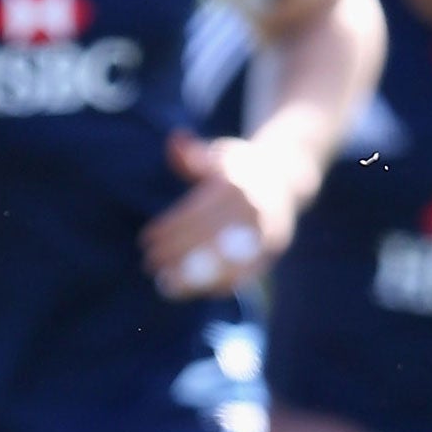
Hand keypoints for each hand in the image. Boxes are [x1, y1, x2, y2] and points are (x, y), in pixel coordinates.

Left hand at [142, 130, 309, 297]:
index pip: (196, 212)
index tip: (145, 240)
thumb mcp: (219, 152)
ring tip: (166, 286)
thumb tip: (174, 140)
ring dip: (195, 278)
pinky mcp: (272, 251)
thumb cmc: (240, 167)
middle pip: (208, 238)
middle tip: (149, 264)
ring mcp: (266, 233)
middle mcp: (254, 210)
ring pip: (227, 261)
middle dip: (176, 254)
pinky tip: (194, 291)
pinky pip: (246, 274)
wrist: (287, 179)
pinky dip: (219, 285)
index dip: (169, 229)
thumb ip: (192, 153)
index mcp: (236, 185)